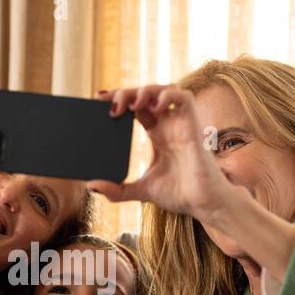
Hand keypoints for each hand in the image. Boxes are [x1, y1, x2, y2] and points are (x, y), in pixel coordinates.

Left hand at [90, 85, 238, 223]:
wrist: (203, 204)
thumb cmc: (179, 194)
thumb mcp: (141, 191)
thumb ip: (117, 190)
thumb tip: (92, 187)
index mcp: (157, 133)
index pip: (136, 106)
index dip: (119, 98)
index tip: (97, 100)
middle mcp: (168, 124)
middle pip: (146, 94)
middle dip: (126, 92)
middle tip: (107, 102)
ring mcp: (181, 123)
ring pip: (164, 89)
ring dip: (144, 90)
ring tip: (130, 104)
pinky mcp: (193, 125)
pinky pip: (184, 97)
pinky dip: (168, 95)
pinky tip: (153, 106)